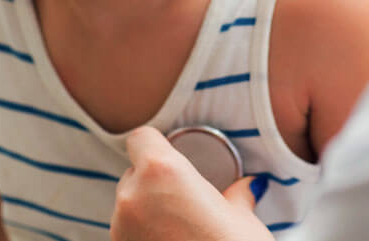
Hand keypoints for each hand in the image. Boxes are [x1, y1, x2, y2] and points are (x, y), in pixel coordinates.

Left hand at [111, 126, 275, 240]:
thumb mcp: (243, 220)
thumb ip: (237, 195)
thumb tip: (248, 187)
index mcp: (162, 172)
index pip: (141, 138)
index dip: (156, 143)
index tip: (172, 153)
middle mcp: (132, 196)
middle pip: (133, 172)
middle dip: (155, 182)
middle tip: (185, 200)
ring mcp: (120, 229)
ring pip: (128, 206)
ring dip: (147, 211)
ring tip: (181, 230)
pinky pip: (128, 234)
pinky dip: (144, 236)